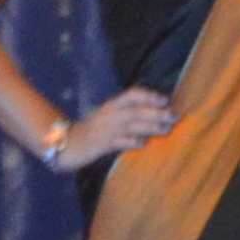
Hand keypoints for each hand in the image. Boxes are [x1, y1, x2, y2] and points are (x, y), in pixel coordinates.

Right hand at [54, 87, 176, 164]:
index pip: (131, 95)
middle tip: (174, 115)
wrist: (65, 143)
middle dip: (156, 112)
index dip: (148, 95)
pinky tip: (143, 143)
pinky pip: (119, 142)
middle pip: (135, 110)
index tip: (165, 99)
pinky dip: (132, 141)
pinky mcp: (100, 144)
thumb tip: (156, 115)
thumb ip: (128, 115)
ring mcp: (105, 129)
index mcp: (111, 106)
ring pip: (130, 125)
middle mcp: (109, 115)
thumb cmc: (92, 131)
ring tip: (166, 129)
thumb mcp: (108, 118)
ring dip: (150, 127)